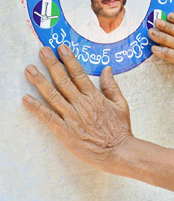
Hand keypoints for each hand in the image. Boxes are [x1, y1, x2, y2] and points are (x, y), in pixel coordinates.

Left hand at [23, 46, 134, 171]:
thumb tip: (107, 69)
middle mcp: (82, 105)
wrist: (120, 152)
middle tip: (42, 51)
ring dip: (40, 82)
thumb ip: (112, 86)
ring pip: (53, 96)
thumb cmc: (121, 130)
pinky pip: (48, 117)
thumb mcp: (121, 105)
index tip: (61, 48)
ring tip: (29, 70)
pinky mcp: (65, 132)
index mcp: (95, 97)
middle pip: (63, 81)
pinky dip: (36, 108)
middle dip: (51, 64)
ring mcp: (72, 118)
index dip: (69, 60)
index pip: (79, 74)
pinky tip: (26, 99)